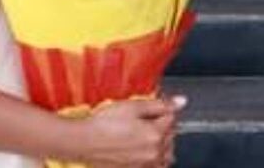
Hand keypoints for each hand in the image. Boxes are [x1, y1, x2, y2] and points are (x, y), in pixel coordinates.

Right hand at [69, 96, 185, 167]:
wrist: (83, 141)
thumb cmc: (104, 124)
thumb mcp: (133, 106)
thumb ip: (159, 105)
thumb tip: (181, 102)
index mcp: (156, 135)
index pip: (172, 118)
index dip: (163, 109)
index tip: (153, 106)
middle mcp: (154, 153)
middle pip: (171, 136)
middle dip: (164, 126)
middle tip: (147, 119)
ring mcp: (145, 165)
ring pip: (166, 154)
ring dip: (162, 144)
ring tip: (147, 135)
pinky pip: (155, 166)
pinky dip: (154, 158)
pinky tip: (144, 150)